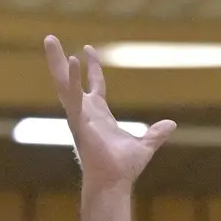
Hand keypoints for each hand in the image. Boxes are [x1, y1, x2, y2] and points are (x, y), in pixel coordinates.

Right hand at [43, 36, 175, 189]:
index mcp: (98, 115)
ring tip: (50, 39)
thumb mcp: (145, 145)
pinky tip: (73, 60)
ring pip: (64, 83)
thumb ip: (156, 134)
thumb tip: (171, 125)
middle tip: (51, 38)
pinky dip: (72, 79)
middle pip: (70, 80)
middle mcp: (85, 112)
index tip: (88, 50)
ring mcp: (79, 115)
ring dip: (57, 62)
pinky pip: (73, 96)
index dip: (91, 69)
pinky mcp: (78, 121)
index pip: (94, 86)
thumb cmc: (124, 168)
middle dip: (61, 60)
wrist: (115, 182)